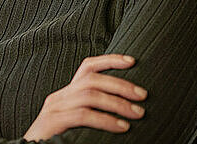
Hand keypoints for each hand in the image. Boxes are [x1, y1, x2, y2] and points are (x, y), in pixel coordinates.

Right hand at [23, 54, 147, 140]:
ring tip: (137, 113)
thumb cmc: (58, 140)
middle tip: (143, 95)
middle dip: (120, 85)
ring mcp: (55, 108)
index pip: (87, 67)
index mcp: (66, 94)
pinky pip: (83, 115)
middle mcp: (59, 97)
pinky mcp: (53, 122)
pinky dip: (105, 120)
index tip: (132, 61)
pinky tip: (122, 127)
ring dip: (117, 103)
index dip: (109, 60)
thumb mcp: (76, 122)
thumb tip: (126, 109)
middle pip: (91, 79)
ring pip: (89, 95)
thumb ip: (92, 112)